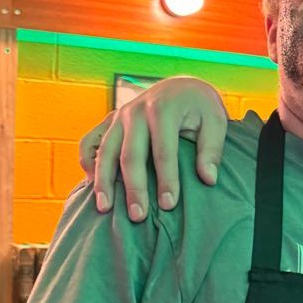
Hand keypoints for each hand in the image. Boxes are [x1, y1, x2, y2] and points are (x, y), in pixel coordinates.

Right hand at [78, 76, 229, 220]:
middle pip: (130, 156)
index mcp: (163, 109)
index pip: (163, 152)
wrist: (181, 86)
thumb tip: (209, 179)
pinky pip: (89, 141)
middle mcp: (136, 111)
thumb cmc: (200, 107)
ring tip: (105, 209)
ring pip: (104, 151)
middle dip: (134, 188)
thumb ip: (212, 150)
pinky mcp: (110, 121)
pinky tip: (91, 185)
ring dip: (103, 181)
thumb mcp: (216, 121)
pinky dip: (86, 162)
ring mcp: (119, 116)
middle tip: (138, 216)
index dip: (166, 180)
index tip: (169, 205)